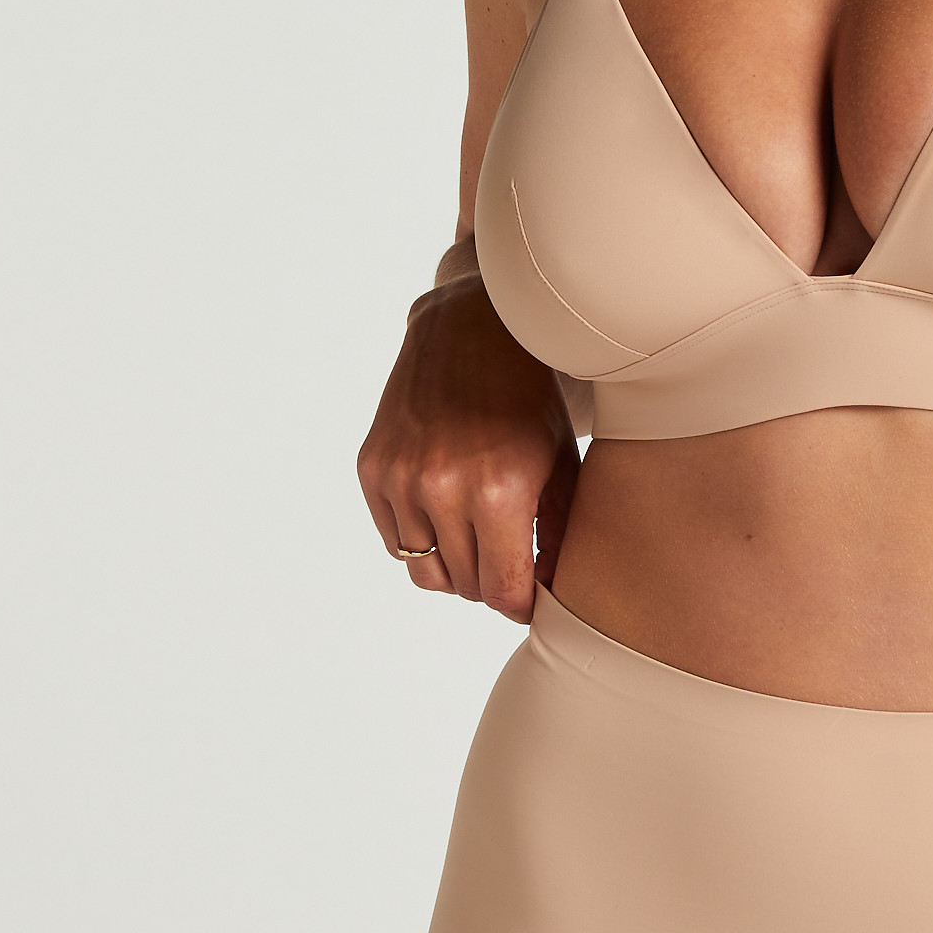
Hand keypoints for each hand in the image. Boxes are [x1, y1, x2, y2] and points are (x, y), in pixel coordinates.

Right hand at [356, 281, 578, 622]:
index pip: (503, 593)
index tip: (530, 599)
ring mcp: (401, 479)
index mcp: (501, 492)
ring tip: (479, 539)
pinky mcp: (373, 468)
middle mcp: (444, 489)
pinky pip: (396, 541)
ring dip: (455, 568)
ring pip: (425, 572)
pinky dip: (422, 540)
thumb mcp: (559, 461)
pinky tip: (448, 512)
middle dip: (492, 583)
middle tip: (510, 560)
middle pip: (465, 586)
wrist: (470, 326)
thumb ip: (557, 534)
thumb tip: (547, 594)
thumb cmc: (529, 397)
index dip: (520, 606)